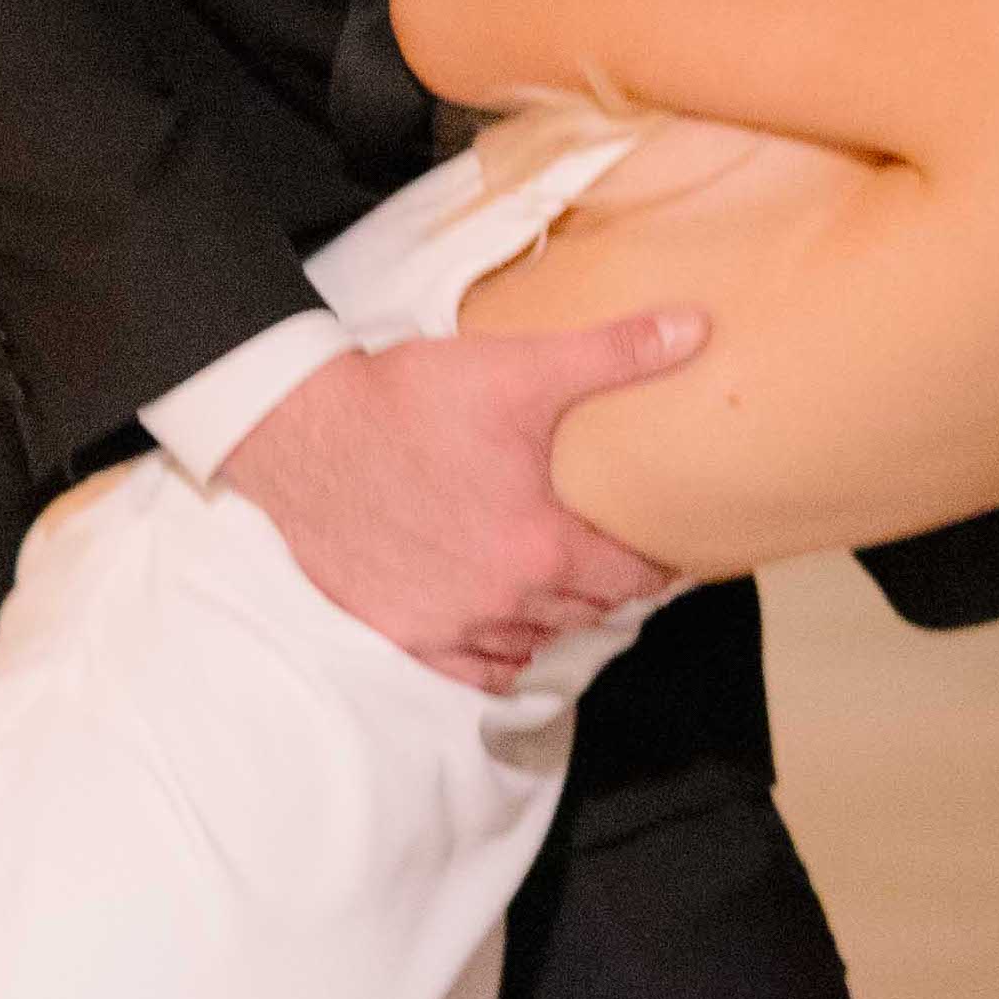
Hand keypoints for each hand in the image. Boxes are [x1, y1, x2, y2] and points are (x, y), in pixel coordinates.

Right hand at [222, 313, 705, 690]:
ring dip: (555, 618)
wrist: (302, 432)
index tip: (667, 553)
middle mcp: (503, 602)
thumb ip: (616, 355)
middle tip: (616, 561)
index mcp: (541, 548)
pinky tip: (506, 628)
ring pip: (532, 642)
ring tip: (563, 585)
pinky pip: (472, 670)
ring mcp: (449, 625)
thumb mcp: (521, 370)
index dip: (658, 567)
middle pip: (585, 612)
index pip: (631, 580)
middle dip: (608, 587)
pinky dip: (499, 653)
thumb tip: (696, 329)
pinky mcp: (401, 632)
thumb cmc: (408, 402)